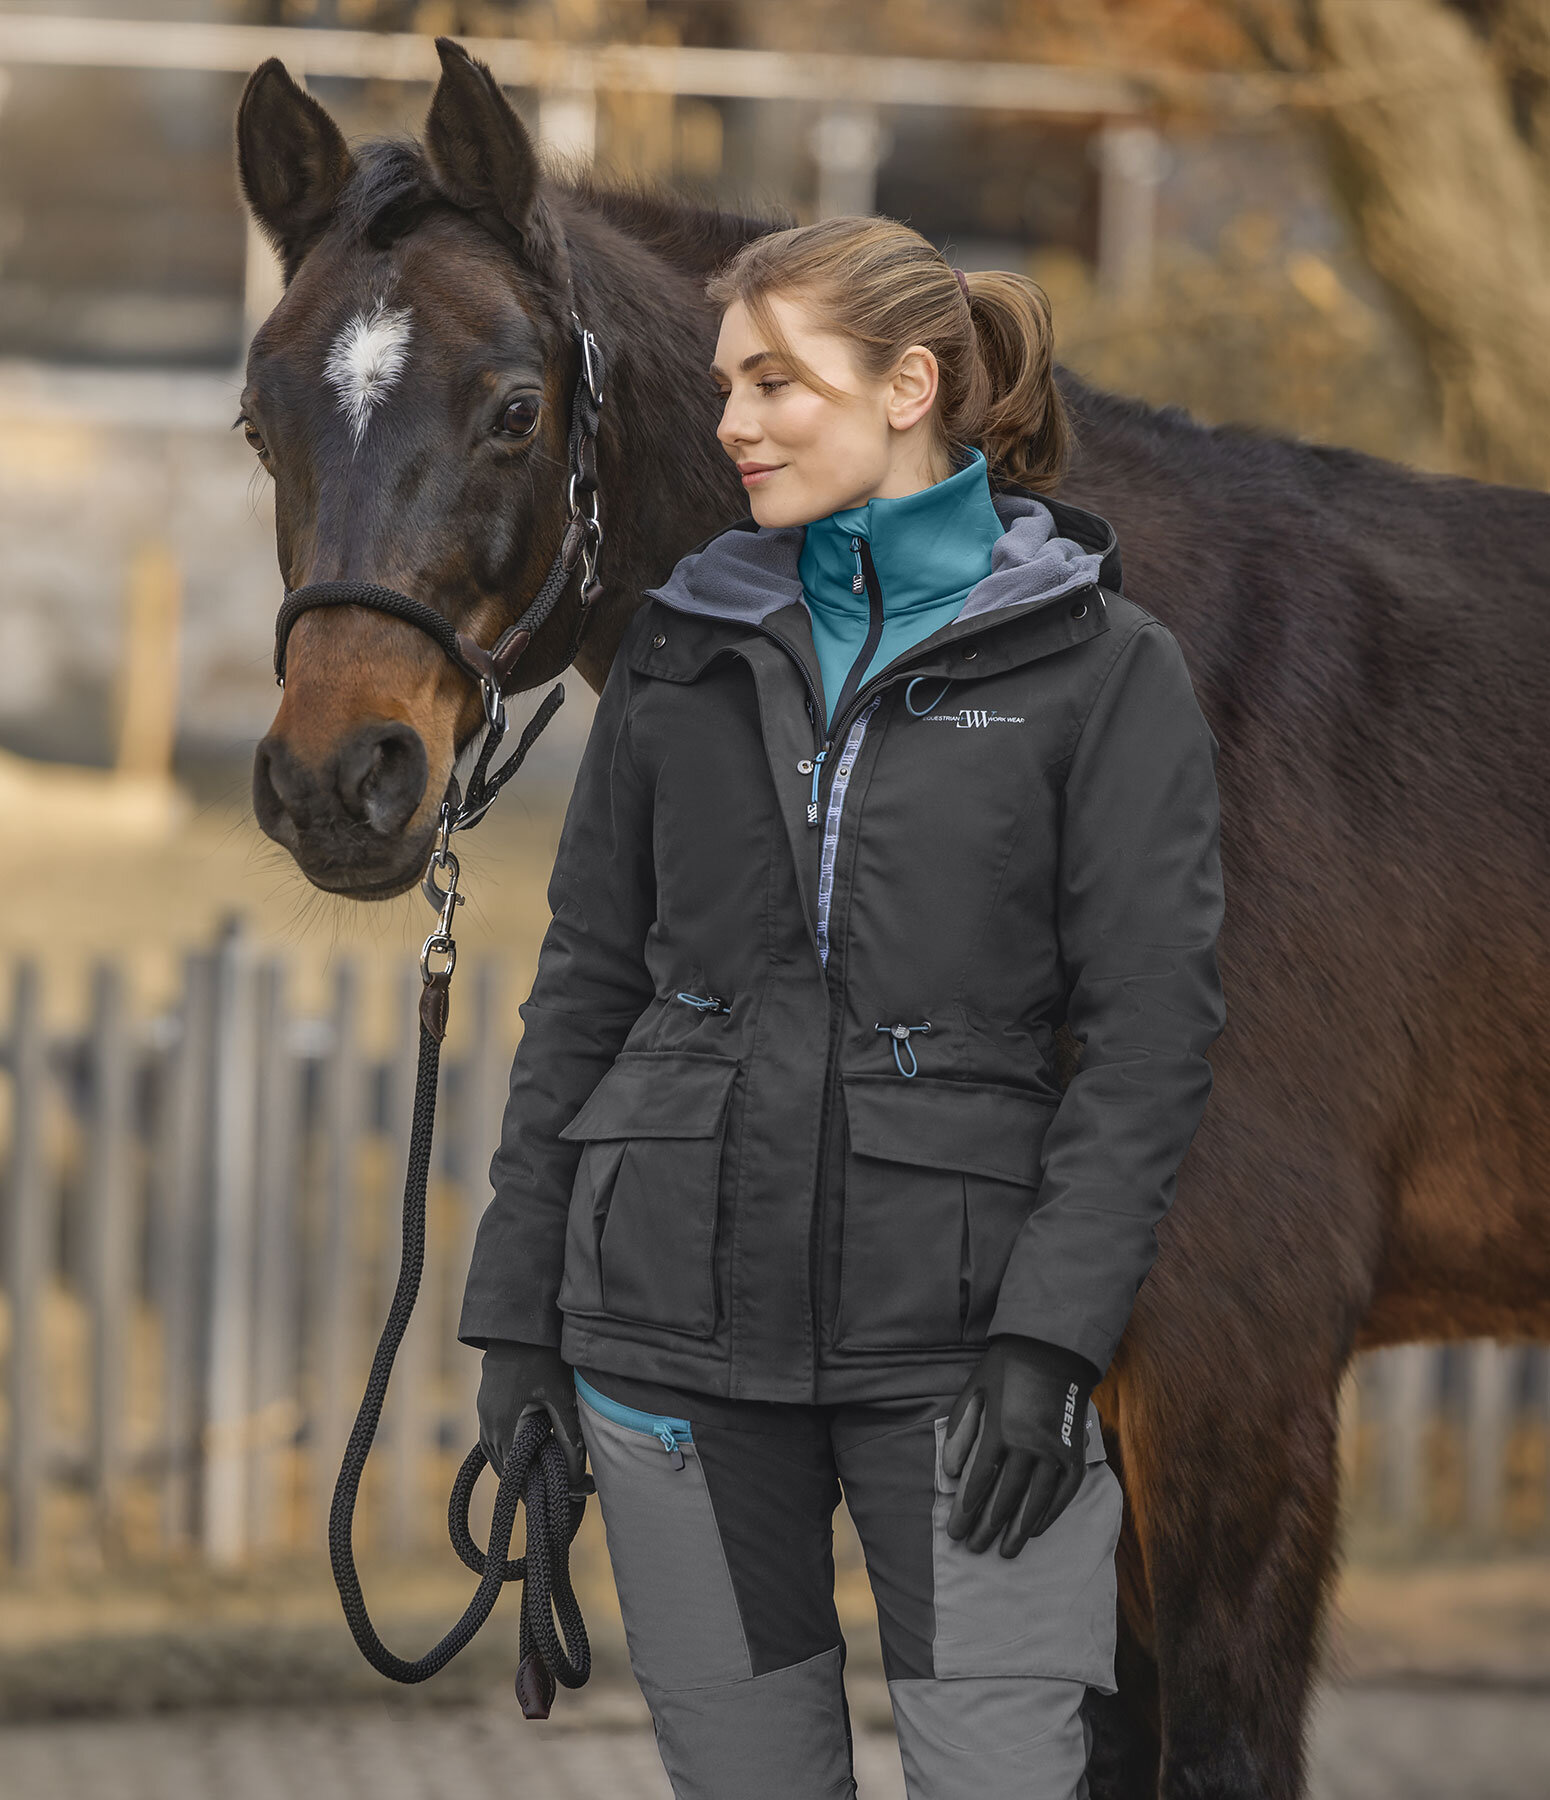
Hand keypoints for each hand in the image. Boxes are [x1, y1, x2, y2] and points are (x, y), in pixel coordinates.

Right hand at [476, 1338, 589, 1497]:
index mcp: (503, 1427)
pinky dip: (514, 1451)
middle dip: (535, 1484)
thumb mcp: (560, 1397)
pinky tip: (536, 1449)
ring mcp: (484, 1414)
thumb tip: (578, 1476)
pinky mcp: (487, 1405)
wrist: (518, 1323)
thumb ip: (569, 1436)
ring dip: (524, 1469)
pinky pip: (497, 1440)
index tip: (573, 1494)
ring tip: (556, 1474)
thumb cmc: (542, 1357)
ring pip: (501, 1457)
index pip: (519, 1478)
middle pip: (508, 1472)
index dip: (544, 1491)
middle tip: (570, 1488)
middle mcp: (488, 1425)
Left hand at [942, 1334, 1101, 1556]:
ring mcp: (1055, 1450)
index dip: (966, 1511)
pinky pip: (1063, 1492)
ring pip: (1035, 1502)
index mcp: (1000, 1430)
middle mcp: (1029, 1445)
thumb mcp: (974, 1391)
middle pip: (1005, 1498)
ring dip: (1018, 1531)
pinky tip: (1036, 1530)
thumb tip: (949, 1474)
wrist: (1053, 1348)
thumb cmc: (1006, 1369)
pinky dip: (1049, 1514)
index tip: (955, 1533)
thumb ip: (960, 1432)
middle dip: (987, 1528)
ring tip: (1006, 1552)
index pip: (979, 1483)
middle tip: (974, 1549)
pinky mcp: (1075, 1452)